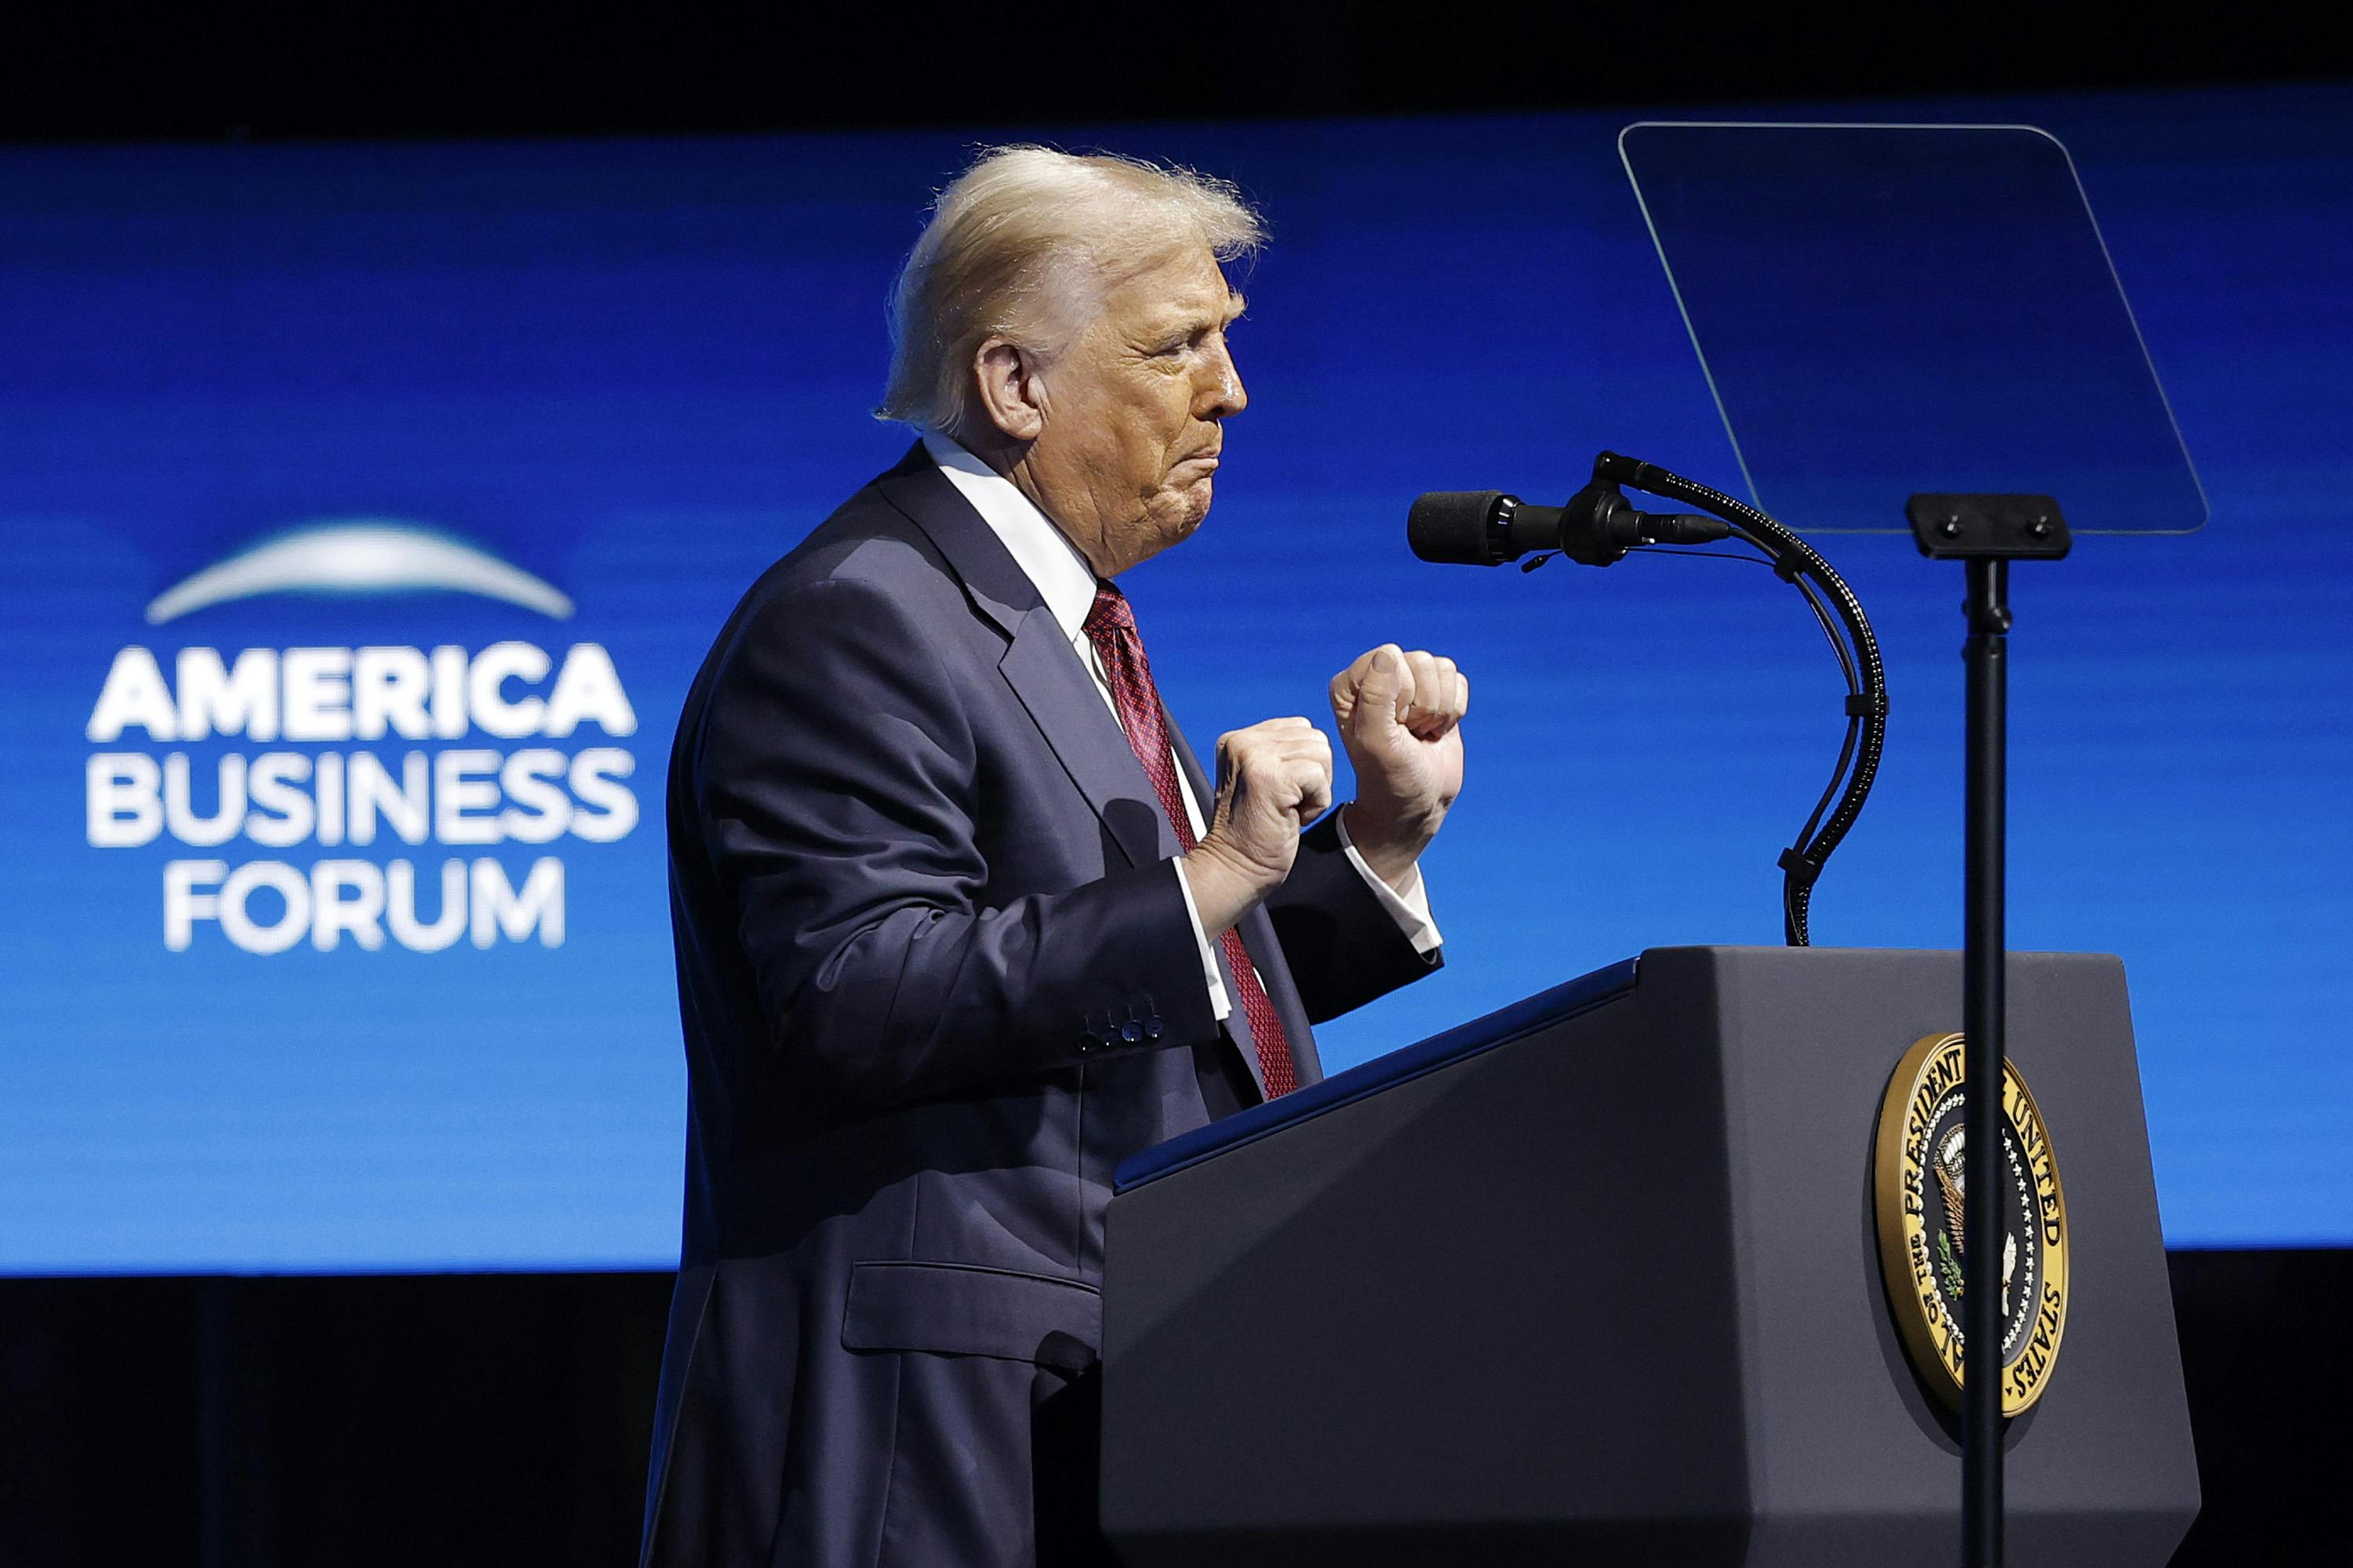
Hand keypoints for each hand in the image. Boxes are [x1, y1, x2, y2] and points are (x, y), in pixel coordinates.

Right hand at [1180, 717, 1333, 934]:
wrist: (1234, 868)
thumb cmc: (1255, 832)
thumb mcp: (1261, 780)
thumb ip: (1280, 755)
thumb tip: (1318, 743)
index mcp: (1238, 739)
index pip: (1299, 728)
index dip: (1304, 764)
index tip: (1281, 793)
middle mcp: (1242, 741)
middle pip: (1314, 738)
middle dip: (1313, 775)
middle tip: (1285, 804)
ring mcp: (1254, 756)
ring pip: (1320, 752)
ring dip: (1315, 789)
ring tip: (1287, 809)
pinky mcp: (1270, 776)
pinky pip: (1318, 775)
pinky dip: (1316, 802)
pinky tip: (1291, 817)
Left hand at [1329, 644, 1466, 887]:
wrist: (1417, 804)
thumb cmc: (1389, 777)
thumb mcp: (1376, 742)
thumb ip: (1376, 697)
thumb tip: (1389, 654)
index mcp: (1350, 684)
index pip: (1388, 659)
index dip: (1398, 695)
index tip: (1391, 727)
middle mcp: (1377, 677)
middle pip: (1419, 661)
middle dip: (1422, 704)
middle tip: (1407, 733)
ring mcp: (1409, 682)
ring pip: (1442, 668)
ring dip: (1438, 709)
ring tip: (1420, 733)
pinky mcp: (1437, 691)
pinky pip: (1458, 681)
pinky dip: (1454, 711)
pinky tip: (1435, 730)